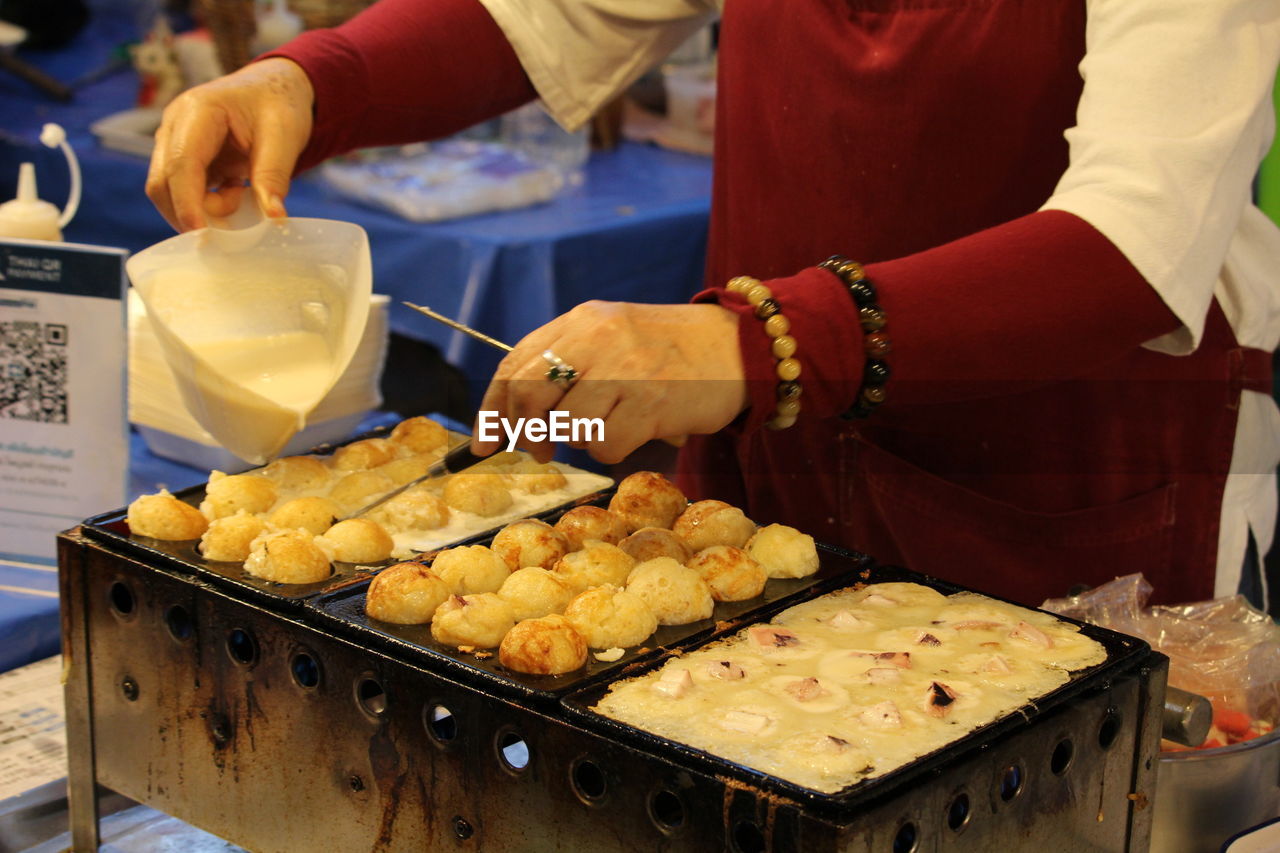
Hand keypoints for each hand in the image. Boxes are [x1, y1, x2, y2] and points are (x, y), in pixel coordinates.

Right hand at [146, 58, 313, 231]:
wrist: (274, 88)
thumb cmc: (278, 103)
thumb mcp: (285, 135)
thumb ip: (274, 174)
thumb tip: (274, 217)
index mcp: (197, 111)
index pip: (180, 163)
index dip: (187, 202)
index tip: (200, 233)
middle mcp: (176, 126)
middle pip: (162, 182)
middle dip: (191, 212)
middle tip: (232, 224)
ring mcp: (175, 143)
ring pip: (168, 192)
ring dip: (201, 209)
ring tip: (239, 194)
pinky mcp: (184, 159)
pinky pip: (184, 193)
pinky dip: (207, 205)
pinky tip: (235, 192)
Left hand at [472, 301, 748, 463]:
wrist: (740, 346)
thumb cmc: (670, 350)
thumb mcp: (612, 335)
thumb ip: (567, 362)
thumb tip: (513, 416)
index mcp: (582, 320)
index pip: (515, 364)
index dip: (492, 407)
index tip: (485, 440)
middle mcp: (598, 338)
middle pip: (529, 395)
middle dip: (524, 431)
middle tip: (538, 449)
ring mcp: (625, 369)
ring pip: (567, 426)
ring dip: (579, 441)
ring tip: (608, 427)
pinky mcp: (651, 403)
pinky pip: (605, 446)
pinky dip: (612, 450)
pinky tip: (636, 431)